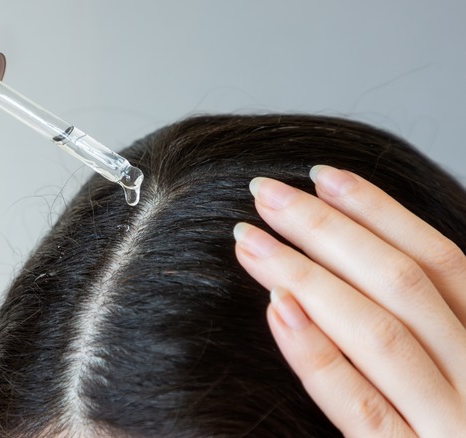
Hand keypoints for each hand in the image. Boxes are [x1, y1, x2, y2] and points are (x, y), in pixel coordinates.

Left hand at [234, 165, 465, 436]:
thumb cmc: (456, 430)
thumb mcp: (461, 380)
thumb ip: (430, 337)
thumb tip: (363, 270)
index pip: (444, 263)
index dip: (382, 213)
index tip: (324, 175)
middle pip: (406, 285)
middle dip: (332, 230)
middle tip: (267, 193)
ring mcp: (453, 428)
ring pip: (382, 332)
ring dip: (309, 275)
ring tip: (251, 239)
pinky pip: (360, 407)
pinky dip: (318, 353)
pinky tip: (276, 310)